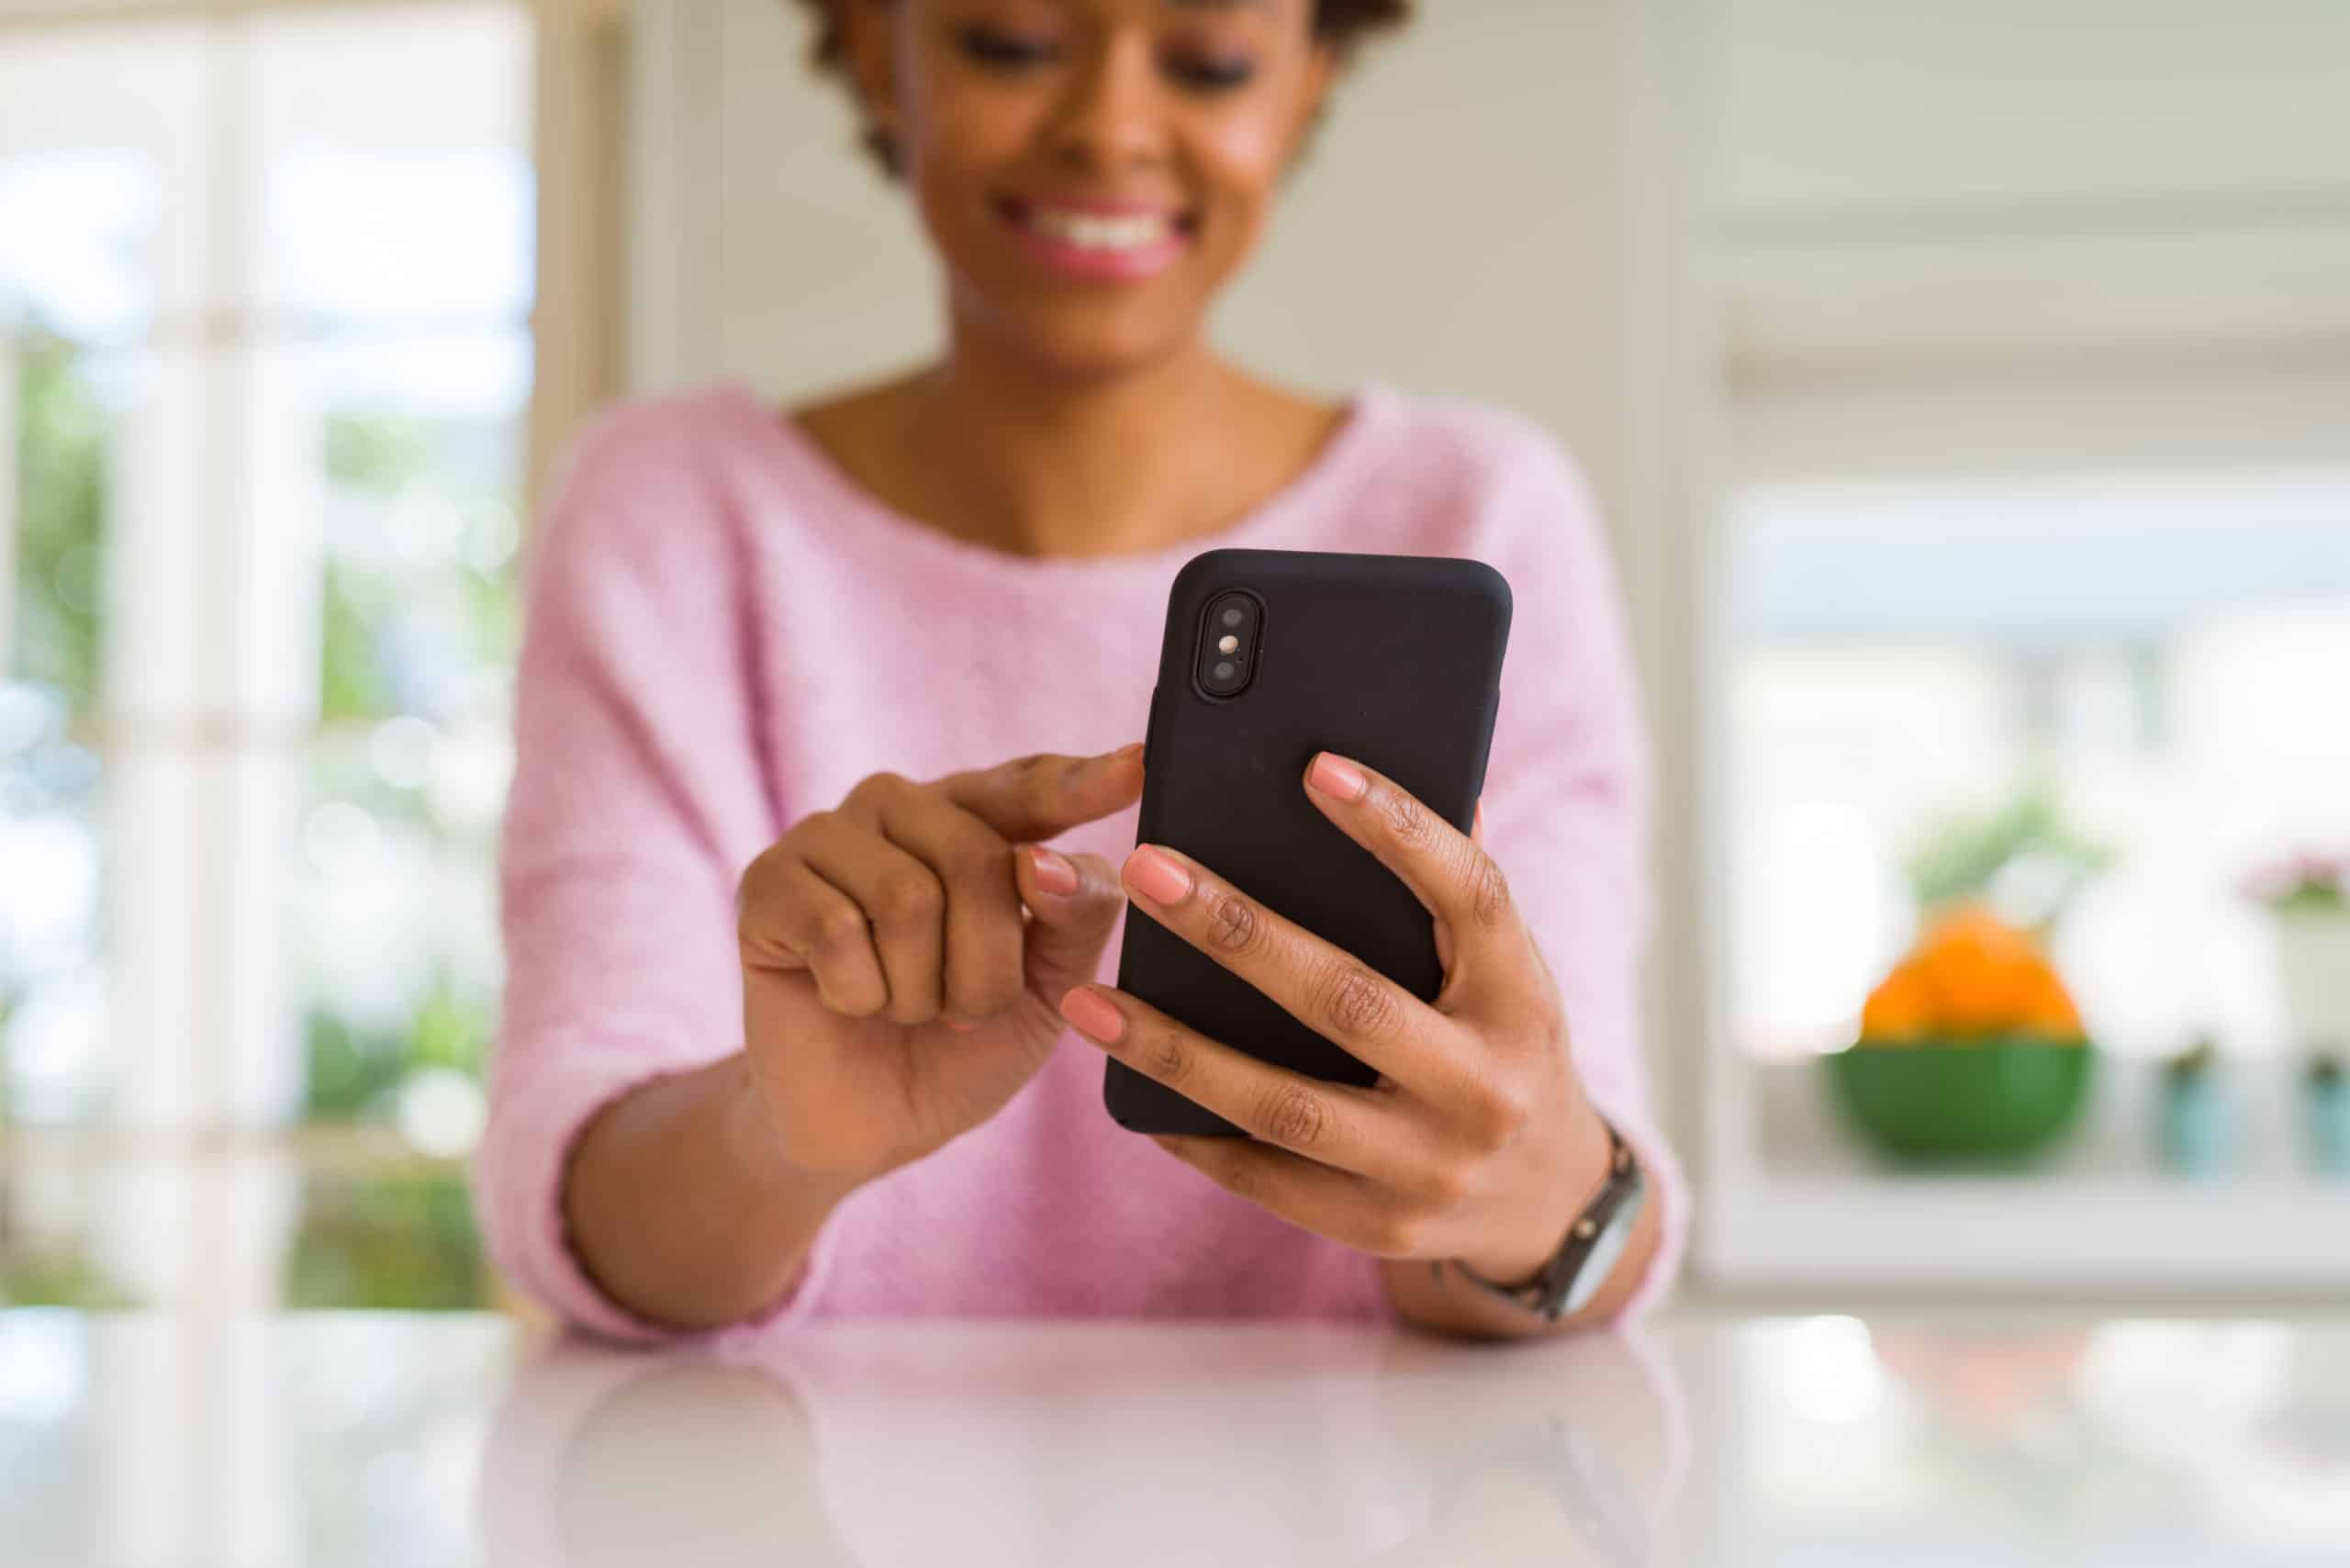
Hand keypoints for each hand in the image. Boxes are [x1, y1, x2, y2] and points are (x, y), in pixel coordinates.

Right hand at [736, 744, 1141, 1183]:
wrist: (867, 1126)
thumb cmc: (962, 1046)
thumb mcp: (1049, 990)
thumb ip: (1074, 917)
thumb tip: (1043, 861)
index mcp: (978, 820)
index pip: (1033, 785)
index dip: (1081, 780)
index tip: (1137, 765)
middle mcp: (903, 806)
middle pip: (978, 860)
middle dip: (985, 969)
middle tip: (958, 1011)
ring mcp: (828, 834)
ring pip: (909, 898)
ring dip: (920, 991)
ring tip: (903, 1007)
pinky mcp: (768, 881)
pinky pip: (838, 931)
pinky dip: (858, 995)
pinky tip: (844, 1002)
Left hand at [1056, 750, 1611, 1288]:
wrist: (1545, 1204)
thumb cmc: (1500, 1045)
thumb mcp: (1505, 972)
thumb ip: (1449, 888)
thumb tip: (1383, 765)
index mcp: (1524, 999)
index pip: (1472, 895)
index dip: (1399, 829)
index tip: (1315, 766)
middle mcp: (1484, 1087)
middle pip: (1347, 1000)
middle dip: (1236, 931)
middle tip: (1145, 866)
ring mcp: (1430, 1168)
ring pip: (1283, 1105)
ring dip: (1174, 1049)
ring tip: (1086, 999)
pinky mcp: (1376, 1227)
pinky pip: (1265, 1177)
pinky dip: (1192, 1128)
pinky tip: (1128, 1082)